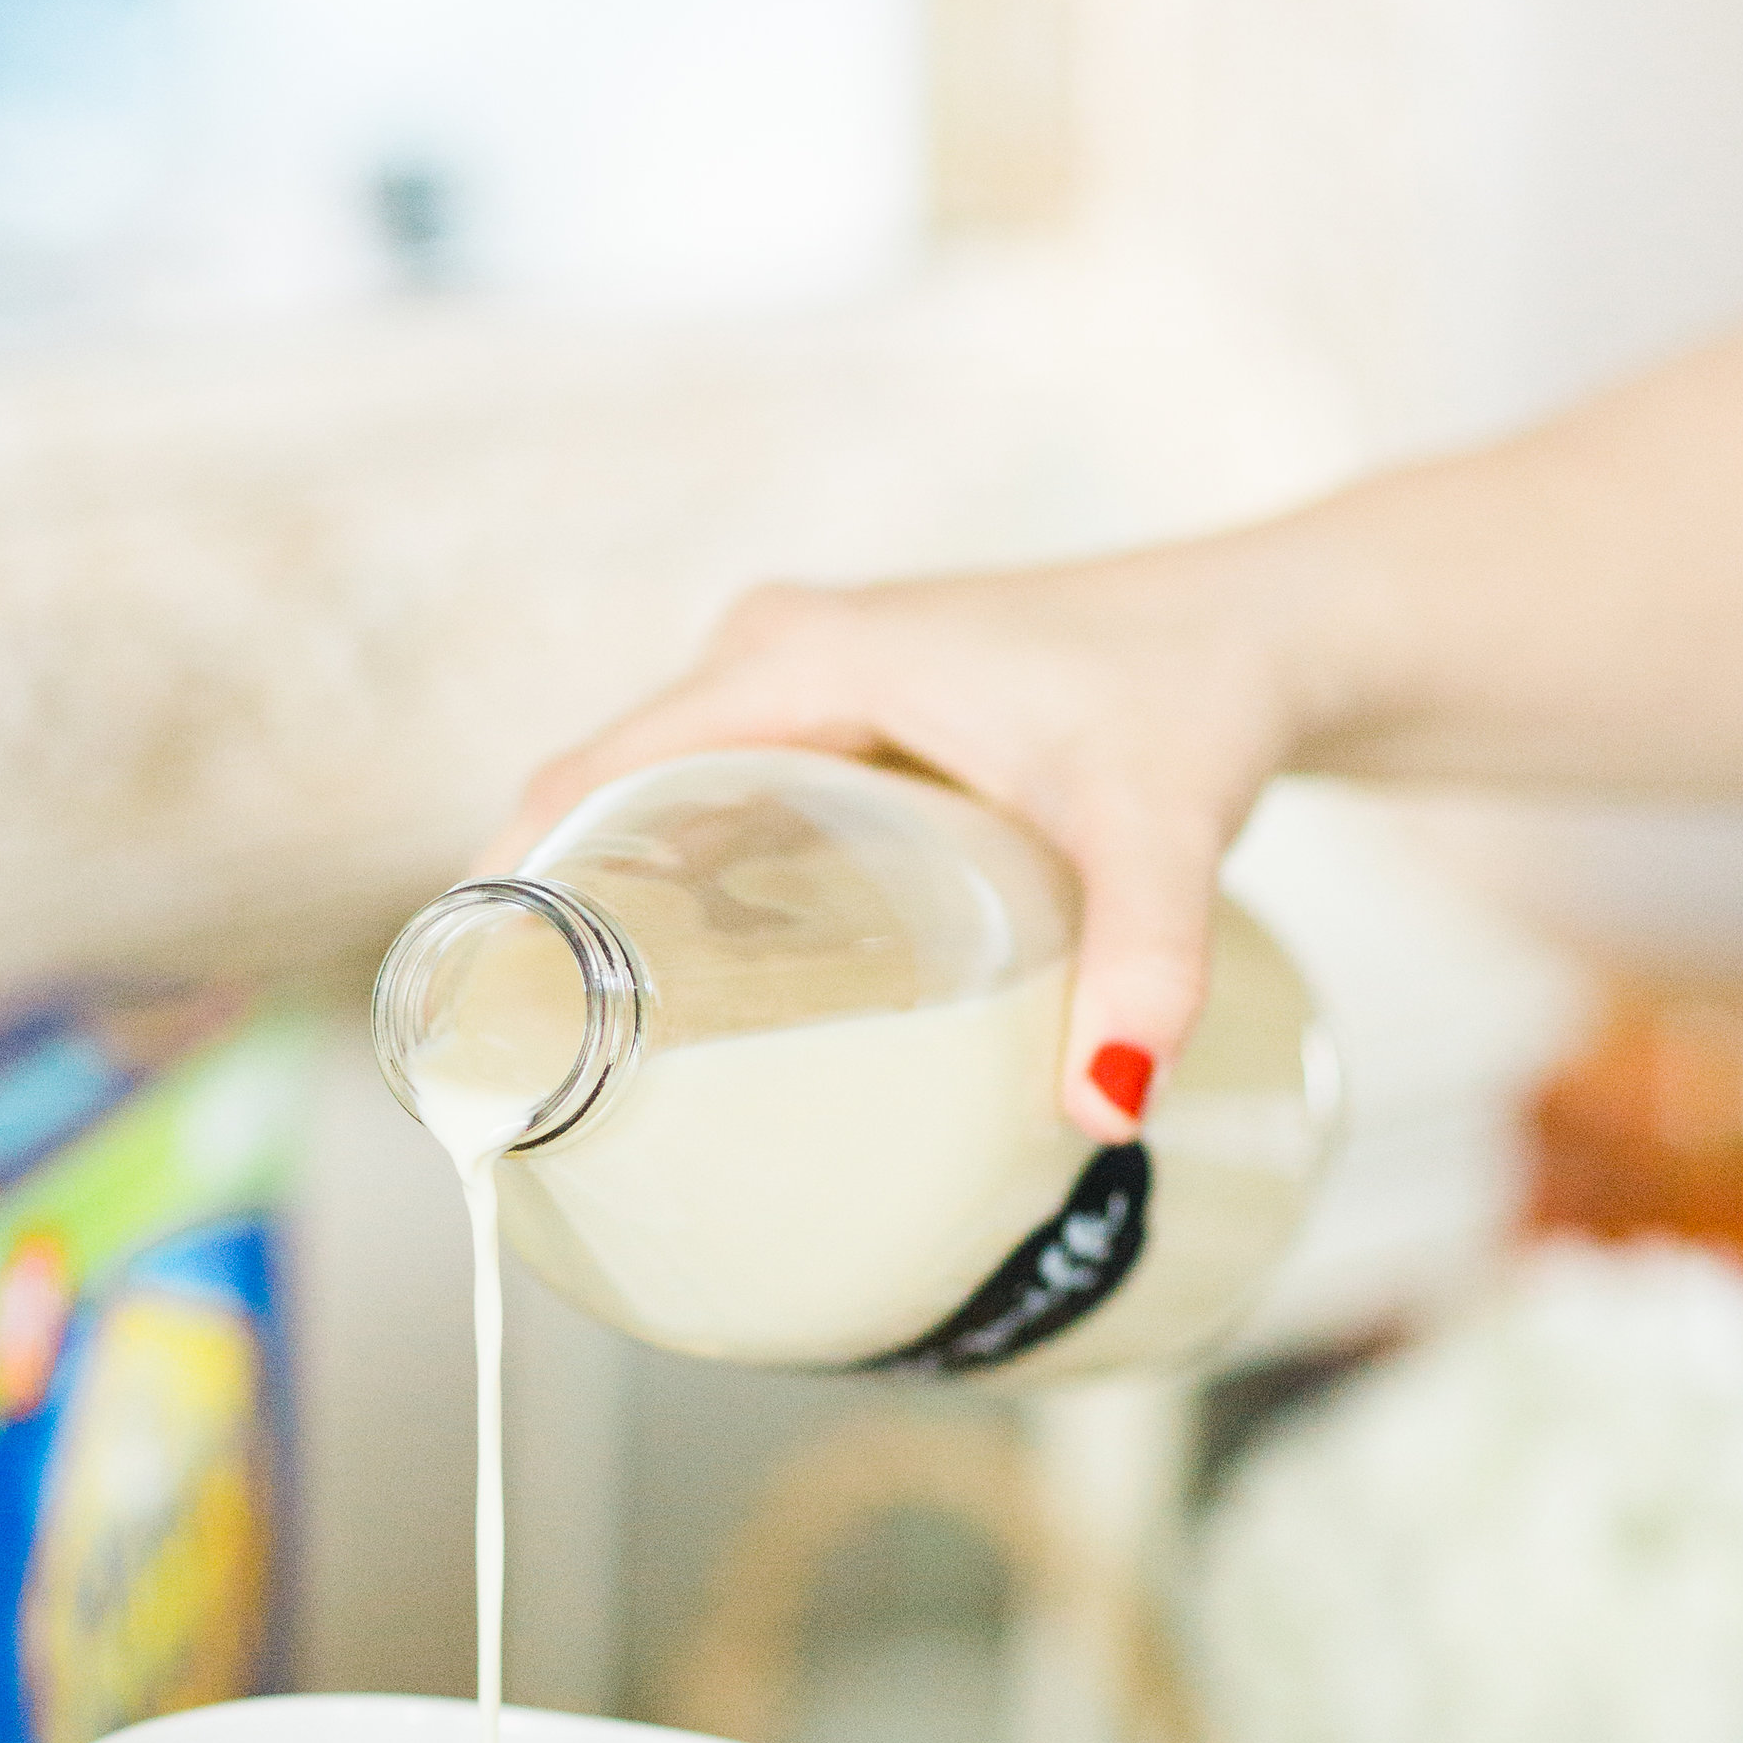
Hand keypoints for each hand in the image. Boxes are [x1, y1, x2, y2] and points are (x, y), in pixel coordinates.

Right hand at [481, 555, 1305, 1135]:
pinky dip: (681, 886)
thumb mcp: (1163, 829)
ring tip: (583, 1058)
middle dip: (553, 923)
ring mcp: (804, 684)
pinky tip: (685, 997)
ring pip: (655, 802)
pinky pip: (715, 802)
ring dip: (610, 908)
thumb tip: (1102, 1112)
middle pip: (603, 794)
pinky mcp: (843, 720)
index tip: (472, 1004)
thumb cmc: (1202, 697)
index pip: (593, 769)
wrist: (1271, 631)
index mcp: (801, 655)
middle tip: (533, 1076)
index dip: (512, 881)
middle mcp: (777, 655)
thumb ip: (1142, 964)